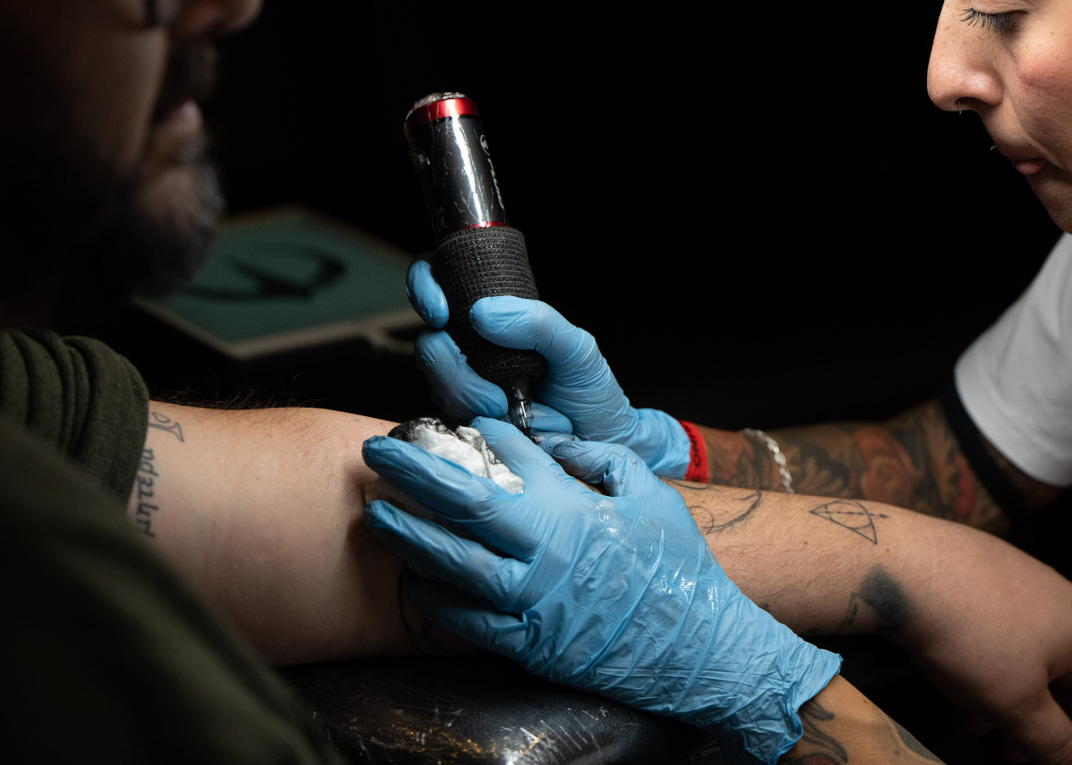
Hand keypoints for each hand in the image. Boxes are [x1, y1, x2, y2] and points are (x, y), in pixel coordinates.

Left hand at [362, 420, 840, 763]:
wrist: (695, 649)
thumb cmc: (677, 567)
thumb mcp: (648, 493)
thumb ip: (598, 457)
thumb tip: (552, 442)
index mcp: (571, 509)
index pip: (508, 460)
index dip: (472, 437)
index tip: (448, 423)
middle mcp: (541, 553)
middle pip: (461, 506)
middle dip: (413, 473)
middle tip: (378, 450)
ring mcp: (529, 603)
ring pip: (450, 564)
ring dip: (407, 535)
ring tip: (375, 512)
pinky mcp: (526, 645)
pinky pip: (465, 621)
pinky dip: (433, 599)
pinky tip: (412, 580)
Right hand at [407, 261, 689, 475]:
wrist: (600, 448)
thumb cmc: (589, 393)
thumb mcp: (576, 348)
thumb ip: (538, 322)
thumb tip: (480, 312)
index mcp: (494, 319)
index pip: (440, 281)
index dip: (425, 287)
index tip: (441, 313)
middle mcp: (471, 350)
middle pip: (430, 345)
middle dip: (455, 372)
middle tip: (497, 398)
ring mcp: (462, 388)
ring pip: (437, 386)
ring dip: (472, 403)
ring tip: (514, 414)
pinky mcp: (462, 425)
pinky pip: (448, 420)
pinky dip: (478, 426)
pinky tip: (508, 430)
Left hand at [897, 523, 1071, 764]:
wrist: (902, 567)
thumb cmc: (968, 636)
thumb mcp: (1015, 706)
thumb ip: (1054, 743)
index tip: (1064, 763)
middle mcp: (1062, 599)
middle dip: (1048, 724)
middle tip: (1014, 753)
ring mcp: (1024, 579)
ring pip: (1034, 656)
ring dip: (1015, 699)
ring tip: (978, 726)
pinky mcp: (988, 571)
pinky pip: (1004, 630)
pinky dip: (992, 666)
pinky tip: (957, 683)